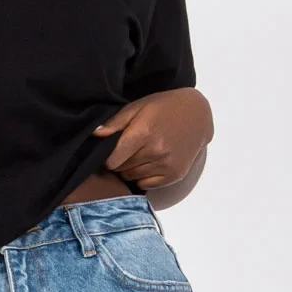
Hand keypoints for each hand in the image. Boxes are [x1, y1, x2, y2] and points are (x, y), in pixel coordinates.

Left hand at [93, 88, 212, 190]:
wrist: (197, 114)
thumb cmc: (163, 107)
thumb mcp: (138, 107)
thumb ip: (115, 122)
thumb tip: (94, 135)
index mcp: (144, 132)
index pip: (112, 159)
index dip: (107, 157)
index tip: (110, 151)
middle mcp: (156, 151)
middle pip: (121, 169)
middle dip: (119, 162)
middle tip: (126, 151)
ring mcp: (167, 164)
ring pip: (132, 177)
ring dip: (130, 169)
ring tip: (138, 155)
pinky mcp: (175, 174)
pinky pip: (146, 184)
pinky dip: (142, 176)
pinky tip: (148, 163)